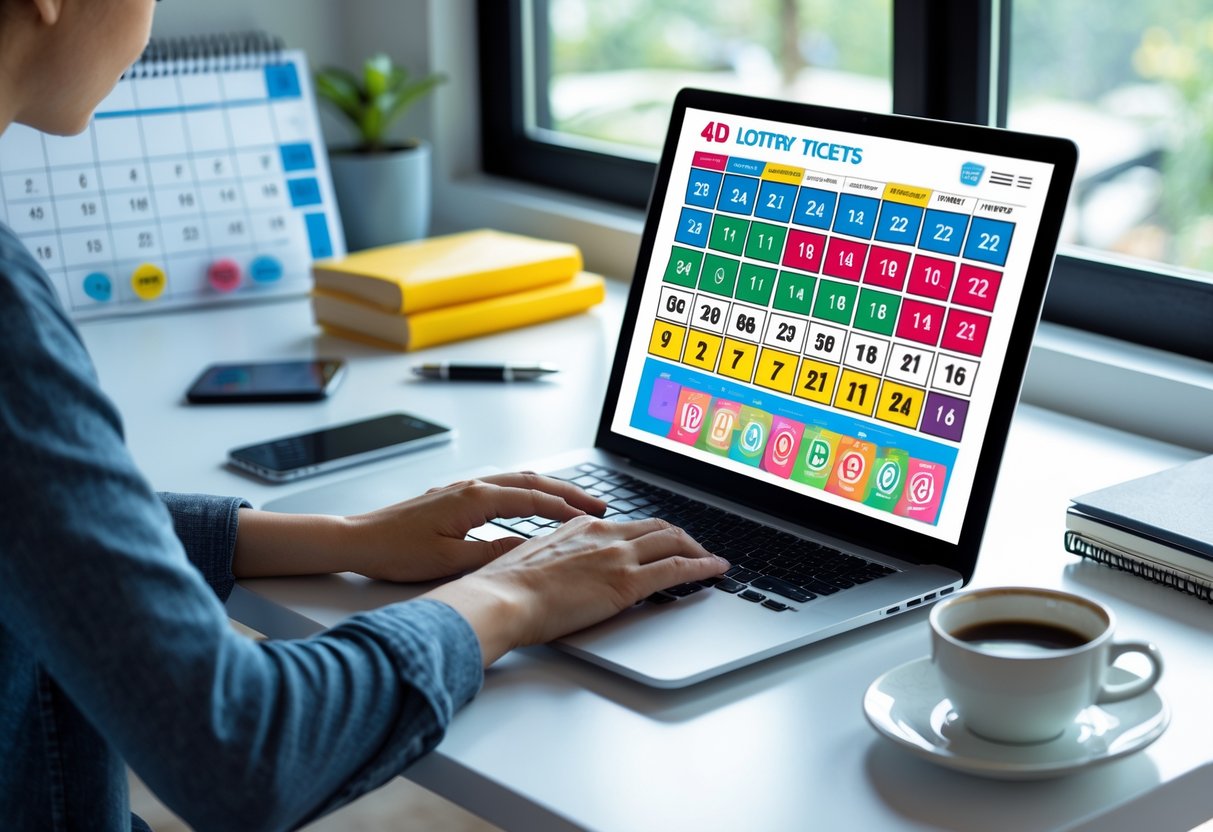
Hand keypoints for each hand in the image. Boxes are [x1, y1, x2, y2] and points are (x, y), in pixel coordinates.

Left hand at [342, 472, 607, 581]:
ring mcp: (463, 488)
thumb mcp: (450, 561)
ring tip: (576, 501)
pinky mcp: (454, 496)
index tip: (594, 517)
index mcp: (475, 499)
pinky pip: (502, 486)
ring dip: (550, 489)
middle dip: (569, 492)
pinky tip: (534, 503)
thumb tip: (527, 549)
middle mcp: (472, 486)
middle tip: (599, 504)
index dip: (567, 509)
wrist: (359, 540)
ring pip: (518, 480)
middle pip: (532, 483)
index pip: (533, 500)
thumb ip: (492, 554)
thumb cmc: (397, 552)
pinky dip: (528, 491)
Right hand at [424, 516, 729, 664]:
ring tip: (711, 559)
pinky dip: (702, 568)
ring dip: (697, 550)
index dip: (651, 532)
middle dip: (681, 537)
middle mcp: (602, 533)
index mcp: (579, 527)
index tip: (661, 539)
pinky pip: (677, 569)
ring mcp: (617, 555)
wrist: (501, 599)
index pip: (628, 525)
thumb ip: (557, 561)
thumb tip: (562, 574)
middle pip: (656, 528)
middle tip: (695, 547)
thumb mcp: (534, 562)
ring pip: (672, 542)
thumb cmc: (506, 589)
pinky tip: (715, 570)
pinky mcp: (627, 581)